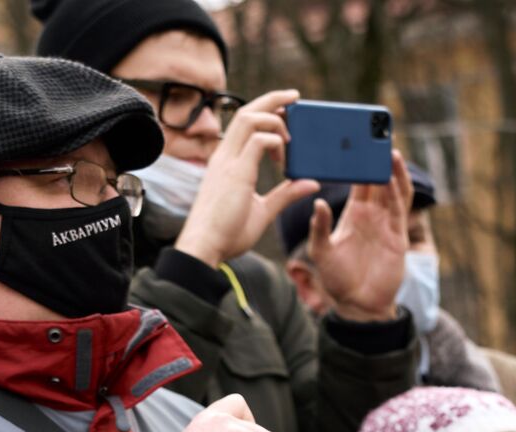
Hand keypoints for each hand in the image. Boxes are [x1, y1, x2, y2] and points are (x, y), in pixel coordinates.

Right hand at [175, 89, 321, 267]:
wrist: (204, 249)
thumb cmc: (227, 234)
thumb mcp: (263, 211)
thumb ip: (286, 195)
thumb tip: (310, 183)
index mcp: (226, 163)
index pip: (244, 123)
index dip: (265, 111)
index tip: (285, 114)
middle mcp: (224, 156)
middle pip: (246, 111)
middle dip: (273, 99)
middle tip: (295, 98)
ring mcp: (227, 162)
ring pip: (250, 117)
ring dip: (275, 117)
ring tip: (292, 133)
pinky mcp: (235, 172)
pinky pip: (259, 140)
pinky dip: (276, 141)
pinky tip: (284, 157)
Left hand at [308, 150, 412, 321]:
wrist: (358, 304)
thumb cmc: (338, 279)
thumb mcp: (321, 252)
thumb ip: (319, 228)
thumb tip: (317, 203)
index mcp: (353, 214)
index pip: (356, 182)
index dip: (356, 163)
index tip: (351, 142)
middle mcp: (372, 214)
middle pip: (377, 179)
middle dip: (376, 158)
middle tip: (373, 134)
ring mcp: (387, 222)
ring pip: (392, 187)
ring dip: (391, 168)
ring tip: (386, 146)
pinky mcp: (398, 232)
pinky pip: (400, 204)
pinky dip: (399, 186)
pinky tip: (394, 170)